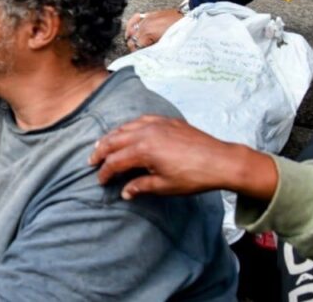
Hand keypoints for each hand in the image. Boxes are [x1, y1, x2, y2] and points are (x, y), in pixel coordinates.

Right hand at [88, 115, 277, 200]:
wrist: (220, 160)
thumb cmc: (193, 176)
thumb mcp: (165, 186)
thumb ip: (141, 186)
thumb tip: (124, 192)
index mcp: (143, 150)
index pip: (115, 161)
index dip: (105, 172)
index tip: (99, 180)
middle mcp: (145, 132)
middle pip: (114, 140)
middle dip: (101, 151)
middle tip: (92, 161)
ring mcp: (155, 123)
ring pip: (124, 127)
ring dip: (111, 137)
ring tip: (103, 144)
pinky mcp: (166, 120)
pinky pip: (140, 120)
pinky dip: (128, 126)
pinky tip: (127, 130)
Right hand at [123, 9, 181, 51]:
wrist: (188, 18)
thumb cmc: (180, 30)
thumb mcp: (166, 43)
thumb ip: (154, 48)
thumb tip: (147, 53)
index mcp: (148, 32)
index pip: (135, 45)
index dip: (137, 52)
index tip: (140, 55)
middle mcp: (145, 25)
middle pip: (132, 38)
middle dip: (134, 46)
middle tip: (139, 51)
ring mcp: (146, 19)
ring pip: (131, 28)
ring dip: (131, 37)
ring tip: (134, 42)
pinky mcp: (149, 15)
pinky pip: (135, 18)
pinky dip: (131, 24)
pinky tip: (131, 29)